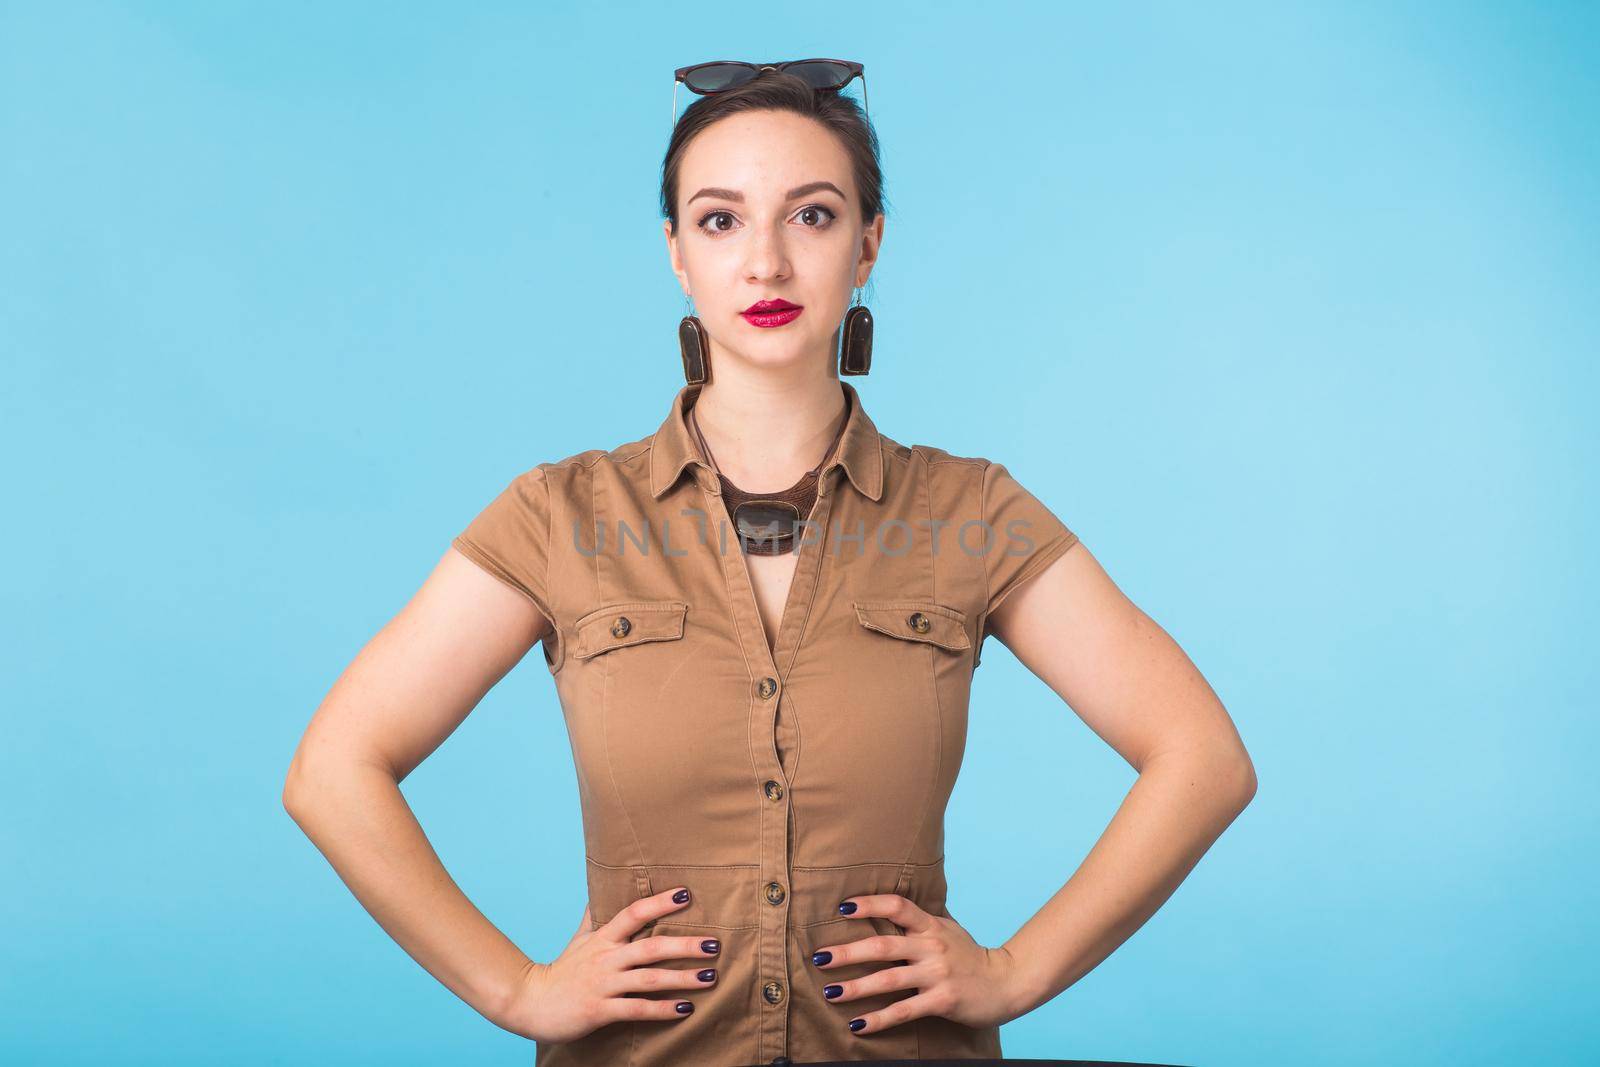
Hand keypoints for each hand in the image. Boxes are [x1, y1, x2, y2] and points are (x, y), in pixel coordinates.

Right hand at [494, 886, 721, 1042]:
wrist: (530, 1002)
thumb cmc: (562, 970)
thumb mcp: (580, 939)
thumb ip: (595, 916)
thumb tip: (602, 887)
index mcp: (603, 938)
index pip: (633, 913)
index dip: (659, 903)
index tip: (685, 895)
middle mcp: (605, 958)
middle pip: (650, 947)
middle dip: (685, 945)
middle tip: (714, 944)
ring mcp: (603, 984)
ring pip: (648, 979)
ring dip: (682, 978)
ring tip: (710, 977)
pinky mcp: (600, 1010)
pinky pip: (637, 1009)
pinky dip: (662, 1009)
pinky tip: (685, 1008)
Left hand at [809, 894, 1029, 1035]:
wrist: (1006, 982)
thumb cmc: (970, 956)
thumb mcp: (947, 930)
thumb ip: (920, 922)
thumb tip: (889, 908)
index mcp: (931, 926)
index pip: (897, 905)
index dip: (870, 903)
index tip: (843, 908)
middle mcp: (931, 947)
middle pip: (883, 945)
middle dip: (848, 952)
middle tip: (819, 957)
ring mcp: (936, 974)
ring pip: (888, 979)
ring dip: (856, 987)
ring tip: (830, 992)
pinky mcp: (941, 1000)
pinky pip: (904, 1010)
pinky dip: (879, 1019)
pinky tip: (858, 1024)